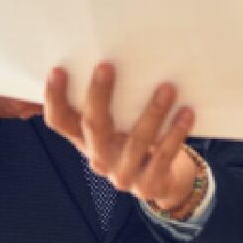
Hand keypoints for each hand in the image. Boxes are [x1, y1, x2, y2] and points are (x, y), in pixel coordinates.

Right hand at [43, 63, 198, 209]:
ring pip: (136, 140)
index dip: (55, 99)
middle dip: (99, 95)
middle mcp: (99, 157)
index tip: (58, 70)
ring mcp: (122, 174)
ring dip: (152, 112)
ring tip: (167, 88)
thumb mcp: (115, 125)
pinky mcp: (148, 184)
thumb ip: (109, 102)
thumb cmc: (134, 139)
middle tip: (106, 66)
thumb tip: (107, 57)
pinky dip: (176, 133)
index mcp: (85, 140)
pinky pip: (164, 155)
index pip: (60, 121)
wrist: (161, 181)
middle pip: (93, 126)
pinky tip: (187, 112)